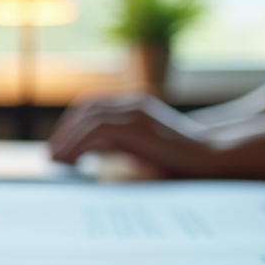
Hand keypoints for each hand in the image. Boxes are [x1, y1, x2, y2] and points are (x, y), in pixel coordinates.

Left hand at [48, 93, 214, 176]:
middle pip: (87, 109)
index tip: (60, 146)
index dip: (72, 124)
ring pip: (89, 118)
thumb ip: (121, 144)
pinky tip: (73, 160)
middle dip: (65, 131)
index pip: (93, 107)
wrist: (212, 157)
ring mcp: (136, 112)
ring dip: (68, 139)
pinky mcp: (137, 126)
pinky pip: (98, 130)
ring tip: (57, 160)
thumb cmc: (181, 159)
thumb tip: (89, 154)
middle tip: (52, 155)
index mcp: (135, 106)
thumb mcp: (145, 147)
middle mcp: (134, 104)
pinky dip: (79, 144)